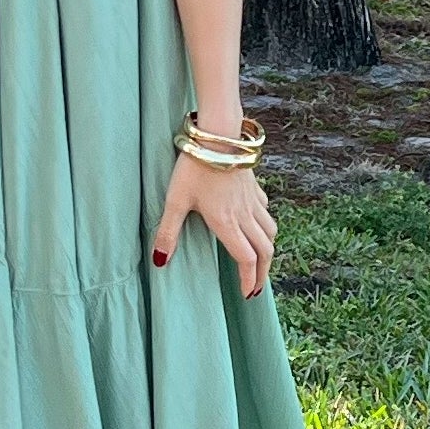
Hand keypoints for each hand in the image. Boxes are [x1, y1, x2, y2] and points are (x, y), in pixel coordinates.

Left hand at [153, 150, 275, 297]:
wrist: (217, 135)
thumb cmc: (193, 167)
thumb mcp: (175, 201)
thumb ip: (167, 232)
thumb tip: (159, 261)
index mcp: (226, 223)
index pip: (246, 259)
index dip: (249, 279)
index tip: (247, 293)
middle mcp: (244, 215)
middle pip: (264, 250)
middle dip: (263, 272)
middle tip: (255, 286)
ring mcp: (252, 200)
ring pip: (270, 231)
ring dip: (268, 249)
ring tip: (260, 260)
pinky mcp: (253, 185)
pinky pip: (265, 210)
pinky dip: (265, 223)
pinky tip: (256, 223)